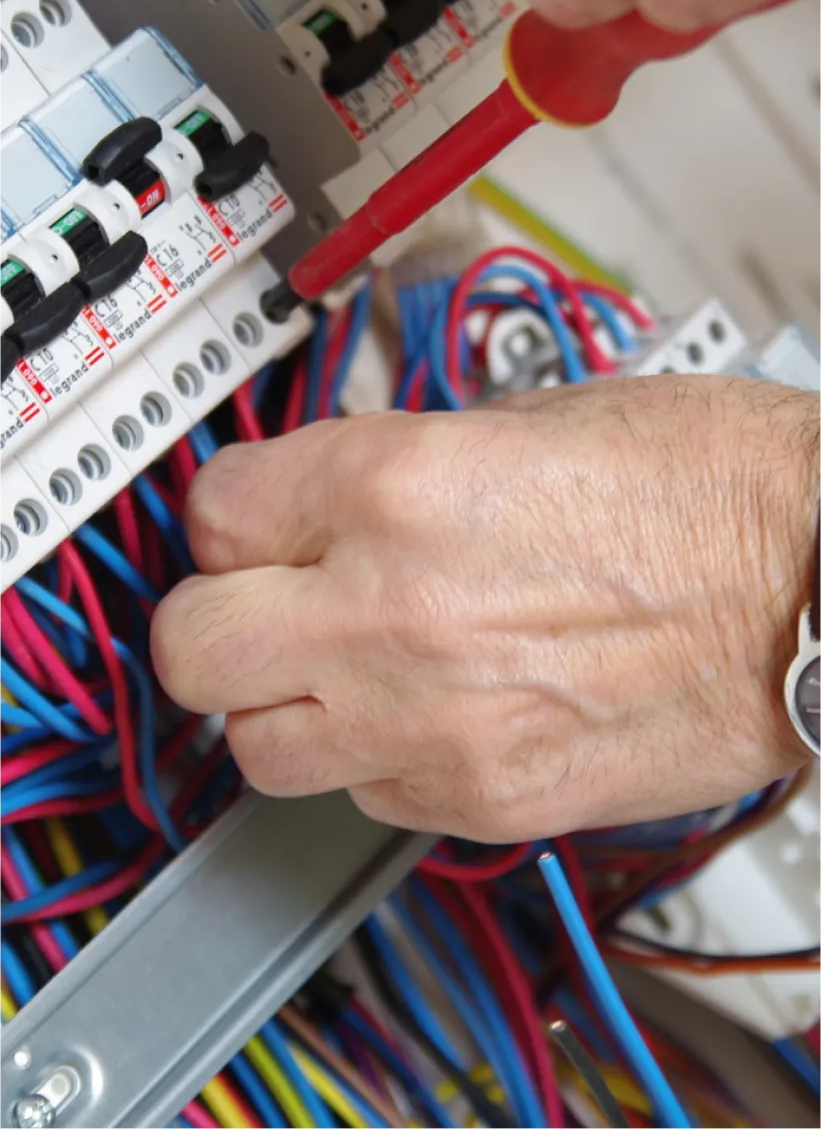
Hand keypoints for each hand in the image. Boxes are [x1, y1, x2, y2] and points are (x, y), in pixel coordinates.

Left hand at [152, 377, 817, 841]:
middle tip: (262, 599)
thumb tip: (325, 498)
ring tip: (346, 664)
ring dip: (281, 703)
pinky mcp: (485, 801)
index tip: (256, 521)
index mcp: (400, 484)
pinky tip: (433, 706)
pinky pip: (361, 795)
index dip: (232, 514)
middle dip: (215, 618)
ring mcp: (435, 722)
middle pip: (193, 648)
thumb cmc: (712, 486)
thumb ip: (395, 464)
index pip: (214, 511)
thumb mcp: (526, 420)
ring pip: (255, 749)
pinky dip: (372, 755)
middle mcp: (394, 610)